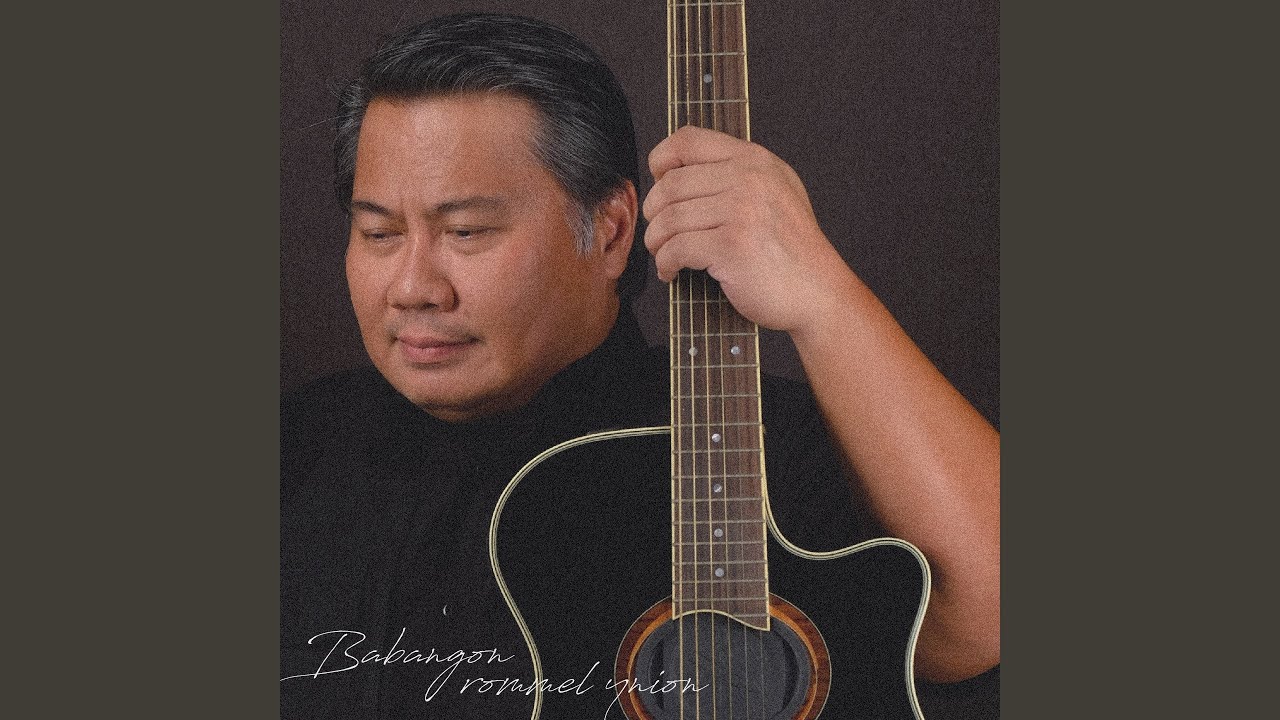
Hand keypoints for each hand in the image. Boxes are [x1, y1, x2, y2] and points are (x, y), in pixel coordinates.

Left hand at [643, 126, 854, 332]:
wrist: (818, 291)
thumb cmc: (793, 250)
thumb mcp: (776, 190)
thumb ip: (739, 174)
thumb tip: (682, 171)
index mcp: (754, 160)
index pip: (688, 140)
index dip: (661, 161)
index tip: (658, 182)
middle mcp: (747, 179)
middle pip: (671, 184)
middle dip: (655, 213)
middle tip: (659, 232)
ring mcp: (740, 211)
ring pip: (669, 219)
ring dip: (657, 242)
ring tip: (664, 254)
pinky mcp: (730, 247)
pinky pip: (676, 249)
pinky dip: (666, 263)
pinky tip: (671, 271)